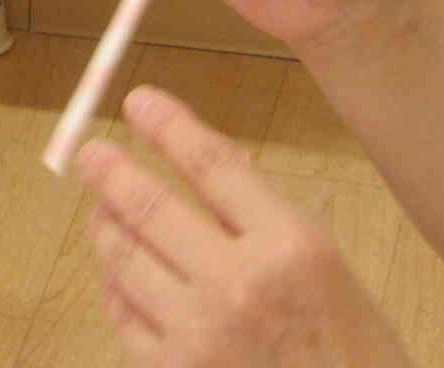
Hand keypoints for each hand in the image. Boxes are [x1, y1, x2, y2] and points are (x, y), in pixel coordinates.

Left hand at [77, 86, 412, 367]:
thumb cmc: (353, 351)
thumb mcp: (325, 269)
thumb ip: (264, 216)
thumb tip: (207, 159)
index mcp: (290, 245)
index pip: (211, 164)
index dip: (167, 125)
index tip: (138, 101)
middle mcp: (240, 283)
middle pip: (150, 206)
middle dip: (110, 171)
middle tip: (90, 154)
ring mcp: (201, 333)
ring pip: (124, 259)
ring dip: (105, 227)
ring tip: (101, 212)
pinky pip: (124, 316)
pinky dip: (116, 288)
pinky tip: (117, 275)